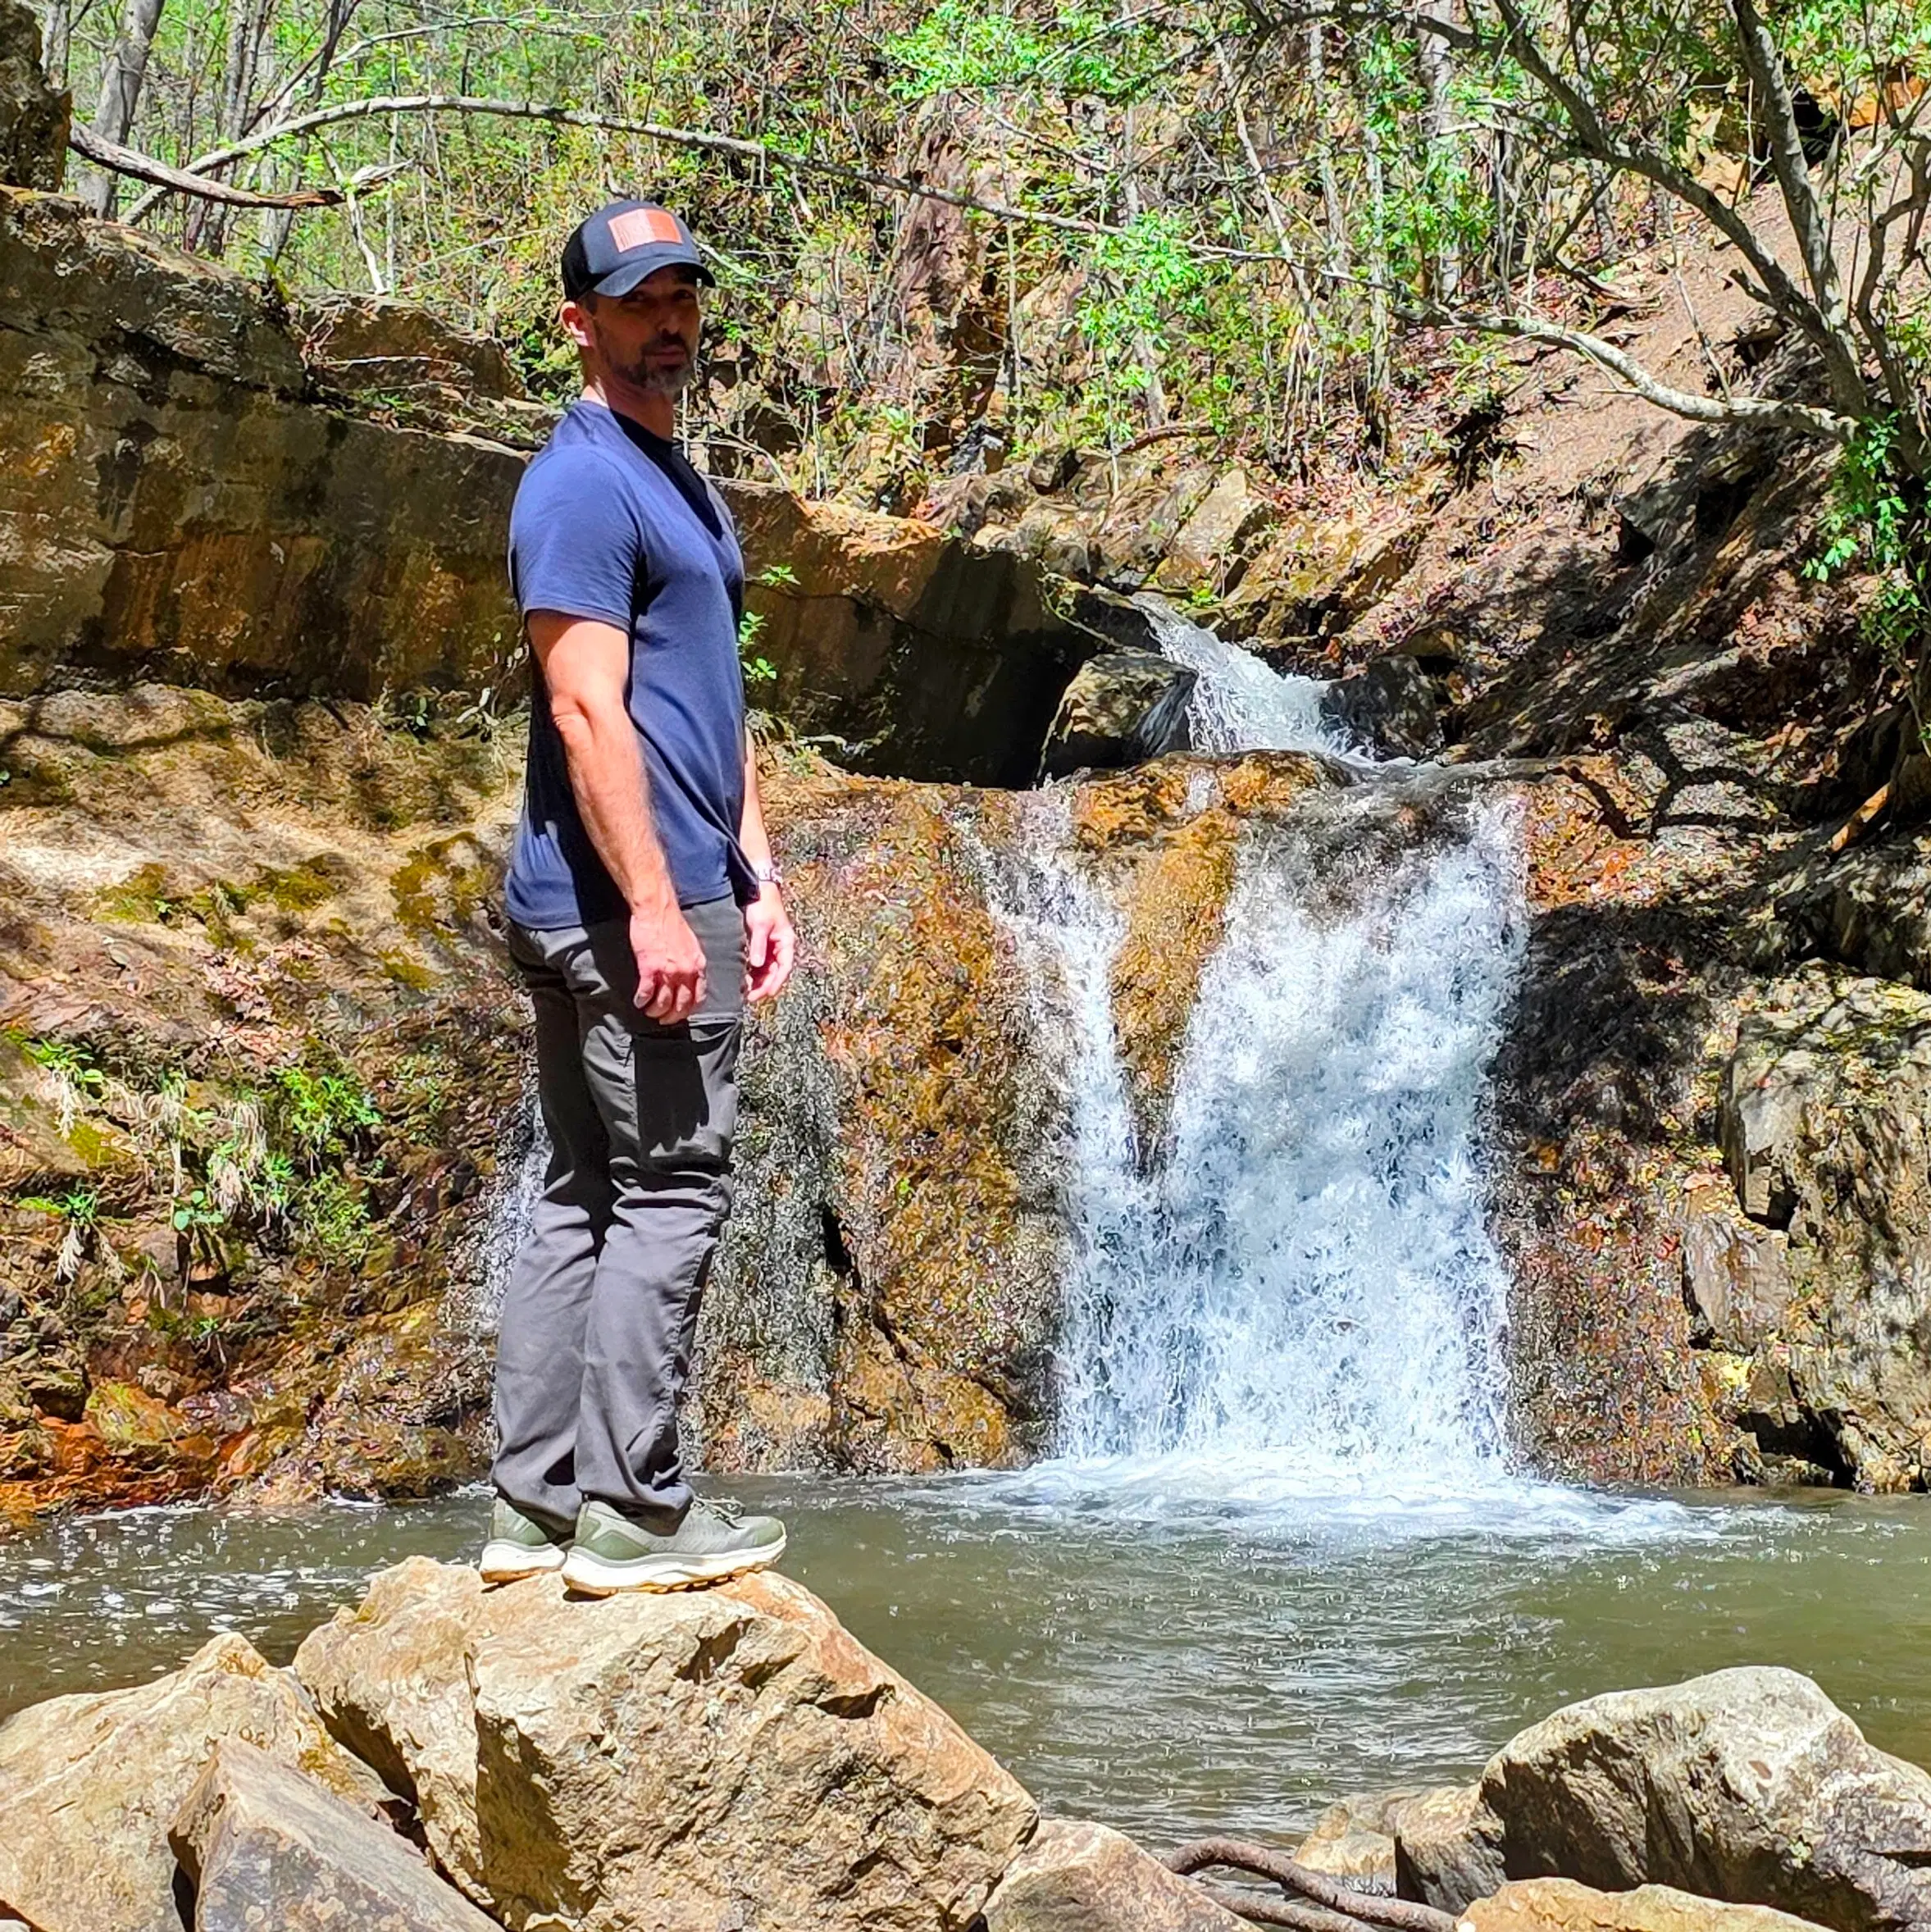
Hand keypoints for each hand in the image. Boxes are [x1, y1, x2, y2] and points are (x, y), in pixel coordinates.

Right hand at [630, 900, 705, 1021]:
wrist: (657, 909)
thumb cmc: (672, 923)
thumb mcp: (691, 944)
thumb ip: (692, 963)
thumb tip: (690, 977)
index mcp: (698, 965)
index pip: (699, 997)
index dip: (689, 1010)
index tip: (681, 1013)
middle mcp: (686, 971)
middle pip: (681, 1005)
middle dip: (672, 1016)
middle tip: (663, 1019)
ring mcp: (668, 971)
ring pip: (663, 1003)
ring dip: (655, 1011)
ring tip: (649, 1011)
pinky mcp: (650, 968)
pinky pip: (646, 993)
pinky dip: (642, 1000)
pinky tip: (639, 1001)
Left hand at [744, 884, 796, 1002]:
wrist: (757, 888)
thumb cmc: (763, 904)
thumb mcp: (760, 925)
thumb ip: (759, 946)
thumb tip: (757, 965)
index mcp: (786, 942)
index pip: (784, 968)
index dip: (776, 982)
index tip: (766, 993)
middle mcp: (780, 947)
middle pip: (775, 972)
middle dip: (764, 985)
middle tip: (750, 997)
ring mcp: (770, 946)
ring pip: (766, 969)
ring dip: (757, 980)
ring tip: (745, 990)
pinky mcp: (759, 944)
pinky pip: (758, 963)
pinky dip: (752, 971)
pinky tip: (743, 978)